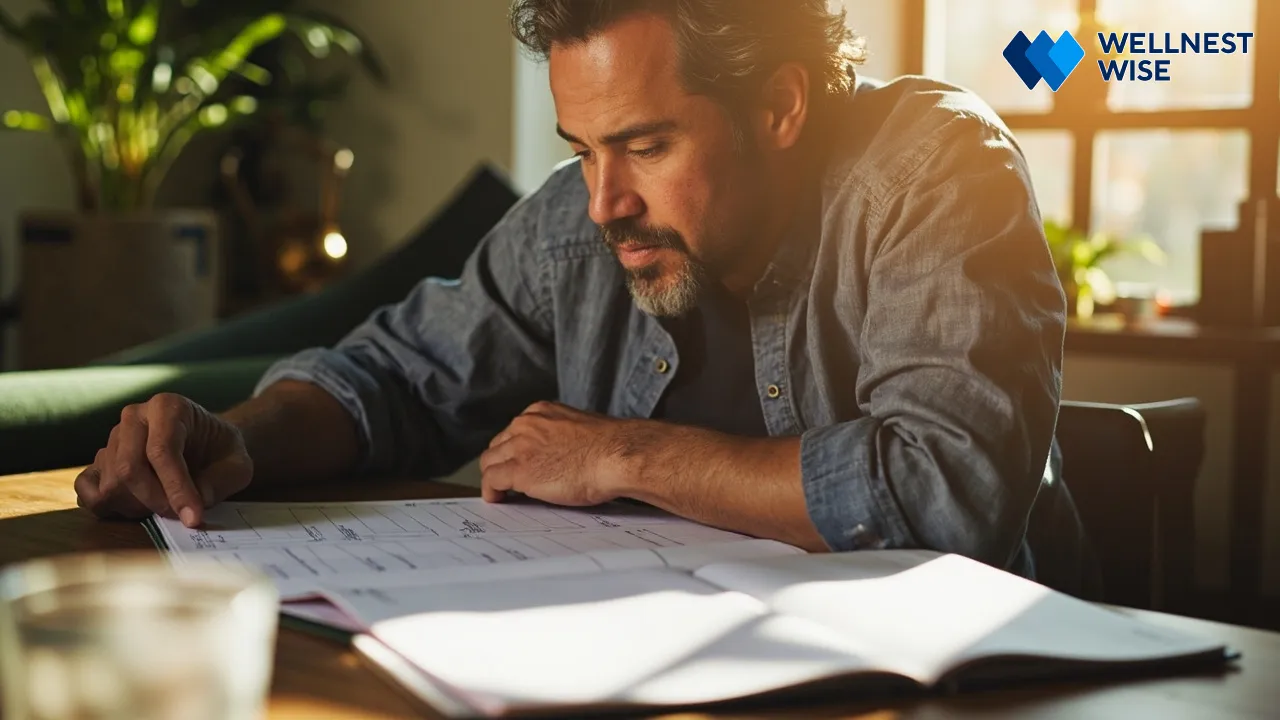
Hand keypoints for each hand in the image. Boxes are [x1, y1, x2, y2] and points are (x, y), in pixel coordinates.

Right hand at [74, 393, 252, 526]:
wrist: (207, 447)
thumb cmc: (222, 453)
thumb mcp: (238, 465)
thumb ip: (221, 482)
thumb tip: (194, 502)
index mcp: (168, 407)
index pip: (161, 450)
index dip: (176, 488)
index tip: (192, 517)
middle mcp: (134, 417)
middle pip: (129, 468)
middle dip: (156, 501)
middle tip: (180, 515)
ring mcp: (112, 439)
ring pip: (110, 483)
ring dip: (137, 506)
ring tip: (165, 506)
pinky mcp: (99, 461)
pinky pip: (86, 488)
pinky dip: (108, 505)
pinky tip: (137, 507)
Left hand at [479, 401, 639, 505]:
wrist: (616, 455)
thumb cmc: (610, 448)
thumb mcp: (579, 430)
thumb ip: (561, 437)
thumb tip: (559, 455)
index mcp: (541, 412)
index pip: (514, 432)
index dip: (513, 451)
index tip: (516, 463)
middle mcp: (526, 424)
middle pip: (498, 445)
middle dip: (501, 463)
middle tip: (507, 481)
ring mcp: (520, 446)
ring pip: (489, 462)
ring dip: (494, 477)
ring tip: (500, 493)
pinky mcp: (519, 470)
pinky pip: (491, 480)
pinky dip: (490, 491)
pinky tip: (496, 499)